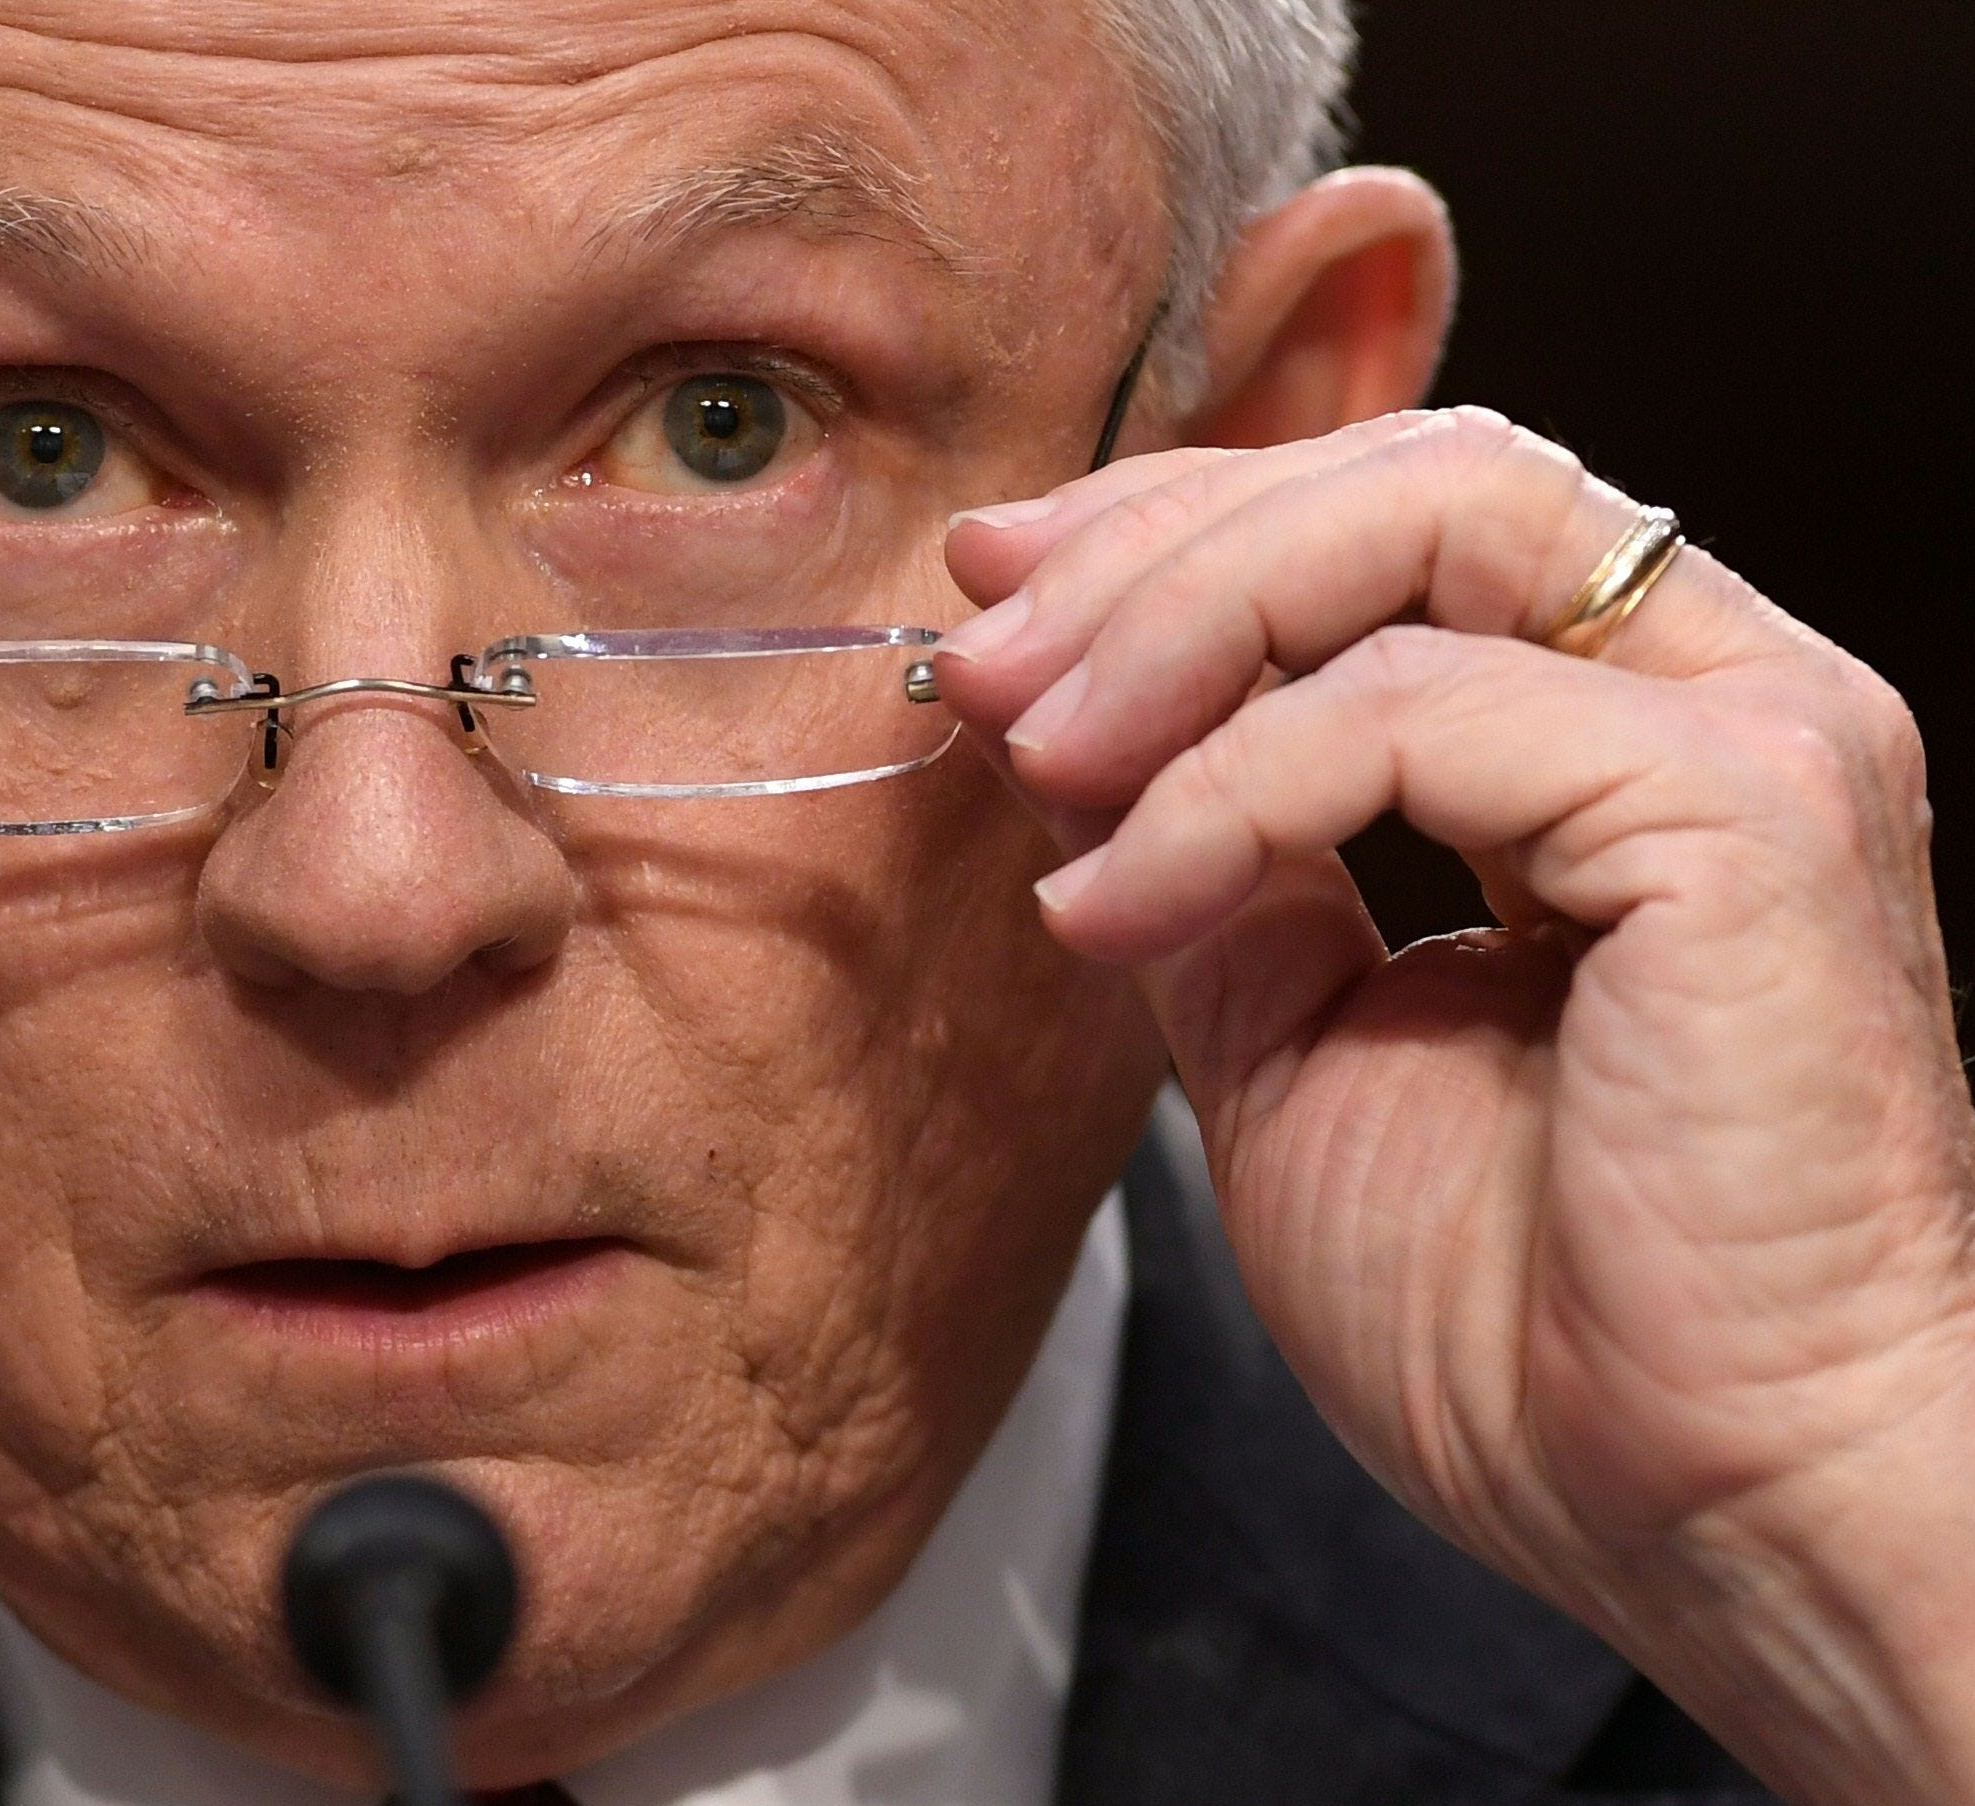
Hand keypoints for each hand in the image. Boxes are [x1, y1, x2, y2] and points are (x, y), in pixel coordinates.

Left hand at [935, 409, 1974, 1804]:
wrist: (1706, 1516)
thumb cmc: (1538, 1328)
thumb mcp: (1297, 1050)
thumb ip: (1216, 874)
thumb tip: (1067, 747)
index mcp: (1625, 739)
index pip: (1395, 522)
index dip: (1177, 530)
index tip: (990, 596)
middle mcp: (1715, 698)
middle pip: (1411, 477)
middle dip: (1156, 544)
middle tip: (979, 654)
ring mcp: (1753, 738)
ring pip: (1429, 525)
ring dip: (1179, 623)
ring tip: (1028, 749)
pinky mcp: (1748, 816)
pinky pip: (1425, 708)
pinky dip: (1231, 788)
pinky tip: (1120, 901)